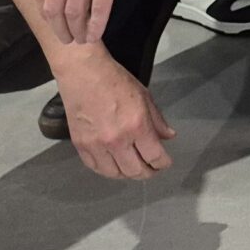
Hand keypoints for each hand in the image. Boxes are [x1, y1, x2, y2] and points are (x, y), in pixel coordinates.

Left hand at [35, 0, 153, 45]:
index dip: (46, 15)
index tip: (54, 23)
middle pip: (54, 9)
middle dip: (59, 29)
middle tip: (67, 39)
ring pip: (75, 12)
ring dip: (77, 31)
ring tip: (82, 40)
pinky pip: (99, 9)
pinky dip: (96, 26)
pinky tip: (96, 34)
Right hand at [56, 58, 175, 180]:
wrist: (84, 75)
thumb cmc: (116, 81)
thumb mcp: (145, 97)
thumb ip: (157, 120)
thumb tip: (168, 137)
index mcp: (137, 125)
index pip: (154, 156)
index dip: (163, 163)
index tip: (165, 163)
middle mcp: (117, 140)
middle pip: (135, 170)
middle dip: (147, 173)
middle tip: (152, 169)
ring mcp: (96, 145)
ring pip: (114, 174)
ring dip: (127, 174)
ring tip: (134, 168)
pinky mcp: (80, 145)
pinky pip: (95, 167)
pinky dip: (107, 170)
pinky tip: (114, 165)